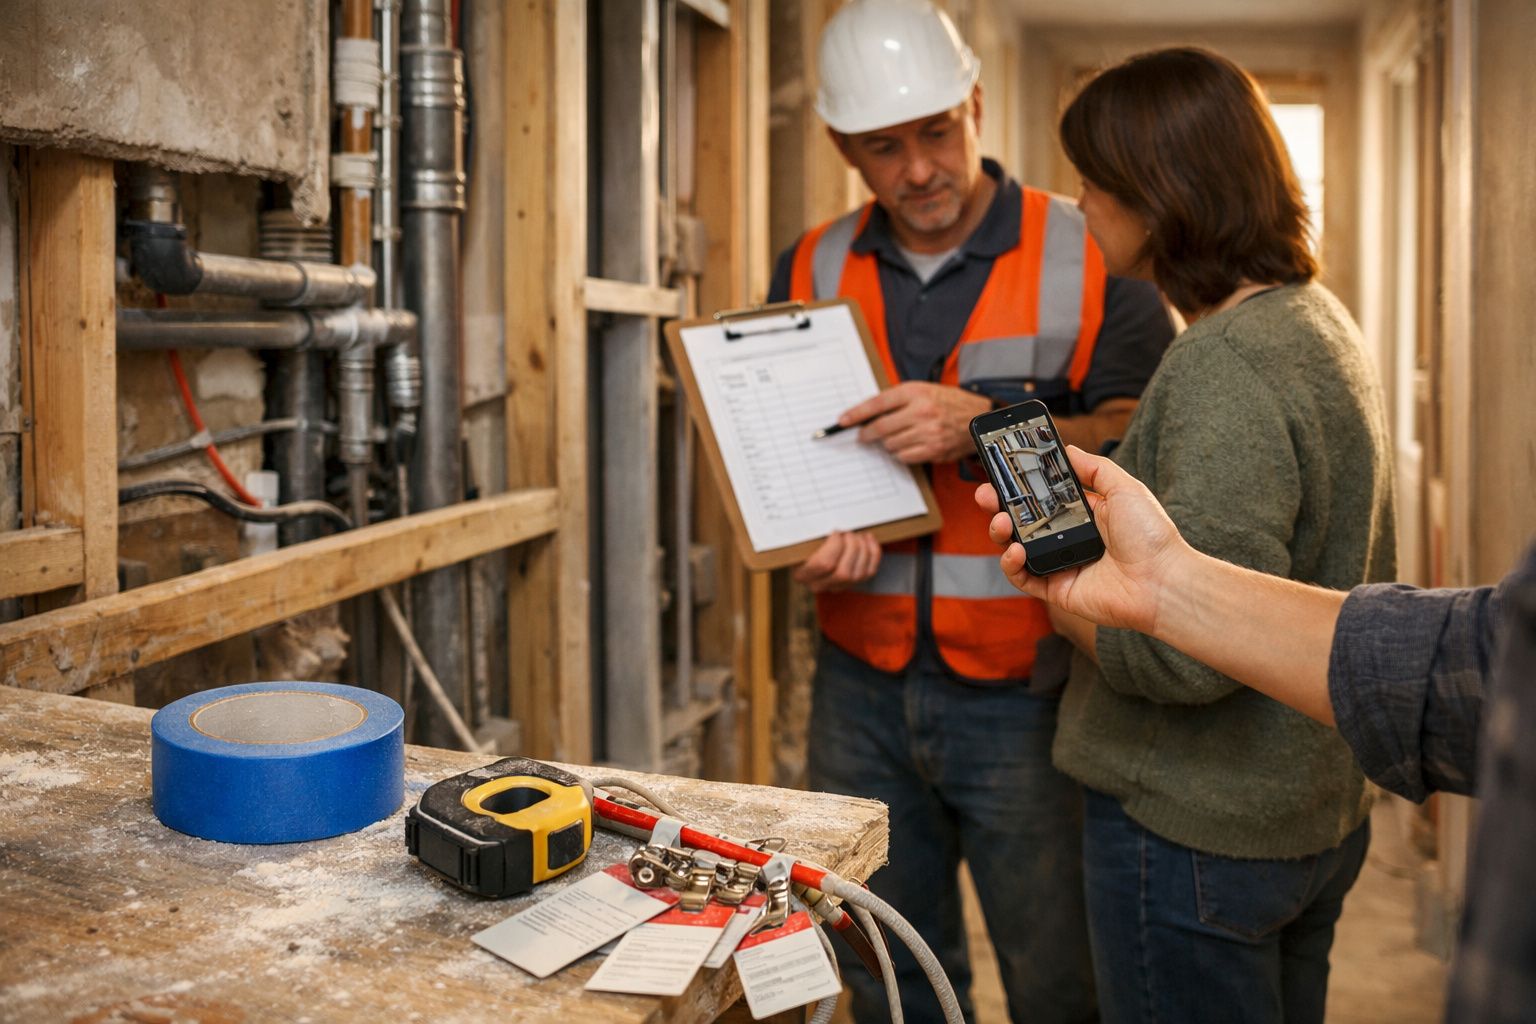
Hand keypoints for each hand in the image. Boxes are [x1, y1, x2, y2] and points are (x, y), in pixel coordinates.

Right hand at [792, 530, 882, 592]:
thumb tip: (823, 523)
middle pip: (843, 573)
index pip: (824, 564)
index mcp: (802, 574)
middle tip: (848, 532)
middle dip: (851, 547)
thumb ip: (808, 534)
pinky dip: (873, 553)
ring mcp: (837, 586)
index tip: (835, 532)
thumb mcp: (801, 538)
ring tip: (857, 535)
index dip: (835, 545)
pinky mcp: (853, 583)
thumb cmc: (803, 542)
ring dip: (863, 550)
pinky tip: (867, 539)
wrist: (808, 553)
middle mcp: (819, 585)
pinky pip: (869, 572)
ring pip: (858, 575)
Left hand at [839, 382, 991, 463]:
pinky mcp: (933, 450)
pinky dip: (900, 454)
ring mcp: (928, 432)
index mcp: (915, 392)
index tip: (843, 421)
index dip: (856, 414)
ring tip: (895, 438)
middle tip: (863, 436)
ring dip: (887, 444)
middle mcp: (921, 411)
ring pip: (890, 445)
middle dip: (867, 434)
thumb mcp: (923, 390)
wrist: (977, 417)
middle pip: (880, 427)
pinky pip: (904, 457)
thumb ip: (896, 400)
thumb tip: (866, 415)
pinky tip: (906, 447)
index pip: (877, 404)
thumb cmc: (947, 403)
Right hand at [973, 446, 1189, 634]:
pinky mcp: (1057, 589)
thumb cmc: (1150, 535)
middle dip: (999, 505)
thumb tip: (1066, 449)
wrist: (1163, 581)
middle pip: (1023, 520)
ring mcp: (1060, 564)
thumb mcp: (1124, 487)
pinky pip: (1024, 578)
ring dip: (1001, 532)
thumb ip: (1093, 467)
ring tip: (1000, 521)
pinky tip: (1015, 550)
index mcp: (1083, 513)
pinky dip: (1012, 564)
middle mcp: (1068, 537)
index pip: (1043, 496)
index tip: (1002, 470)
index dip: (1021, 484)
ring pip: (1016, 547)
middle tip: (985, 494)